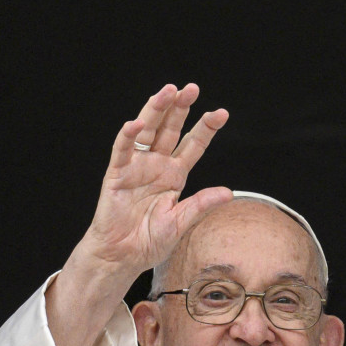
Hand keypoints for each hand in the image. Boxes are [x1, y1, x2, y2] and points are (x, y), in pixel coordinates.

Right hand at [78, 83, 230, 277]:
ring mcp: (136, 167)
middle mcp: (157, 165)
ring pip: (147, 132)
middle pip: (170, 130)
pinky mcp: (117, 175)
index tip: (222, 113)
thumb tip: (228, 193)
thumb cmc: (150, 241)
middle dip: (180, 109)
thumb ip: (201, 205)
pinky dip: (127, 137)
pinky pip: (122, 151)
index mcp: (175, 175)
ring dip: (156, 111)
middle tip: (191, 89)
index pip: (193, 145)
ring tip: (167, 92)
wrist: (122, 257)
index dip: (206, 128)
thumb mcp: (181, 222)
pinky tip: (135, 123)